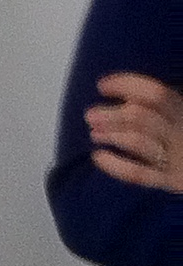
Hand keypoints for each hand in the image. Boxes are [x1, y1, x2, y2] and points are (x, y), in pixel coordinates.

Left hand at [89, 73, 182, 193]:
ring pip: (137, 142)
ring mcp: (176, 158)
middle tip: (90, 115)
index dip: (125, 85)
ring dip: (111, 135)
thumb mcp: (180, 114)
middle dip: (111, 114)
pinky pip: (138, 174)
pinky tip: (98, 156)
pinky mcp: (171, 180)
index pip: (155, 93)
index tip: (102, 86)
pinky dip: (114, 165)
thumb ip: (160, 104)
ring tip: (95, 134)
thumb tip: (121, 92)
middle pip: (139, 117)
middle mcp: (180, 132)